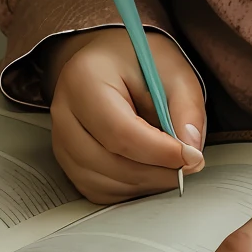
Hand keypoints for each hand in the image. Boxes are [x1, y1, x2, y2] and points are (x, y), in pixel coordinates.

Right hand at [48, 28, 206, 202]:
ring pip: (102, 182)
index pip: (120, 131)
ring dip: (145, 183)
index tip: (192, 156)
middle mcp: (64, 111)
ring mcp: (60, 139)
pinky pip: (97, 190)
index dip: (159, 151)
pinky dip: (128, 189)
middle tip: (189, 163)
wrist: (109, 60)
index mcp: (85, 78)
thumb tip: (192, 150)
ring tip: (171, 164)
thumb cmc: (138, 61)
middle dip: (156, 171)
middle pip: (109, 161)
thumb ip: (187, 108)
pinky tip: (149, 170)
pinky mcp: (67, 161)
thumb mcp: (174, 71)